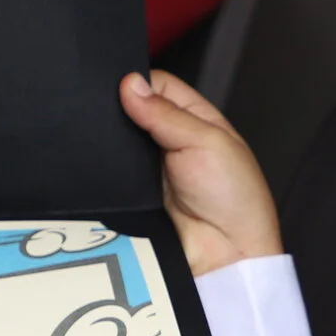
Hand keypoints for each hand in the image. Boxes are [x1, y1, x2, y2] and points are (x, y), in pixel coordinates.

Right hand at [119, 70, 281, 274]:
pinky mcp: (133, 194)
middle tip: (108, 115)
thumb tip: (130, 84)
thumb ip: (166, 113)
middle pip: (134, 112)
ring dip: (110, 142)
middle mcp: (172, 140)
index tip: (117, 85)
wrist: (224, 254)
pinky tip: (100, 166)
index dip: (137, 82)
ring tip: (103, 141)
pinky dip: (104, 169)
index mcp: (196, 119)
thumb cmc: (234, 198)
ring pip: (118, 143)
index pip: (157, 85)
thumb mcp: (205, 141)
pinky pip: (111, 174)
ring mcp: (151, 168)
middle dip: (119, 111)